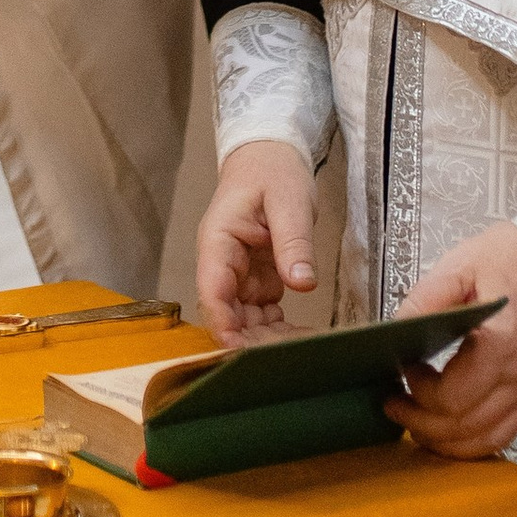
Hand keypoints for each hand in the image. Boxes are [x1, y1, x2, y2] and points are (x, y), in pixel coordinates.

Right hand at [196, 140, 317, 335]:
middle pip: (227, 313)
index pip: (212, 288)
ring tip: (302, 353)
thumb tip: (301, 282)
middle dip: (250, 340)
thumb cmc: (273, 170)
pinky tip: (303, 341)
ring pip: (244, 320)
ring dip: (267, 340)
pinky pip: (262, 315)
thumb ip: (293, 242)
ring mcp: (240, 276)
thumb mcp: (289, 200)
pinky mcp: (257, 281)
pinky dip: (280, 330)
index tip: (238, 349)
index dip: (222, 322)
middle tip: (287, 358)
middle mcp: (223, 264)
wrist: (271, 157)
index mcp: (219, 240)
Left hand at [387, 223, 516, 459]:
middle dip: (420, 422)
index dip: (418, 391)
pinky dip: (474, 442)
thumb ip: (425, 300)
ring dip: (444, 440)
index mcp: (501, 345)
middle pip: (463, 427)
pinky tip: (451, 432)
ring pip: (483, 440)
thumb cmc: (515, 259)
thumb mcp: (460, 265)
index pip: (451, 398)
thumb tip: (394, 331)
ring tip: (416, 424)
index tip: (404, 367)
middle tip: (395, 404)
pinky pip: (504, 434)